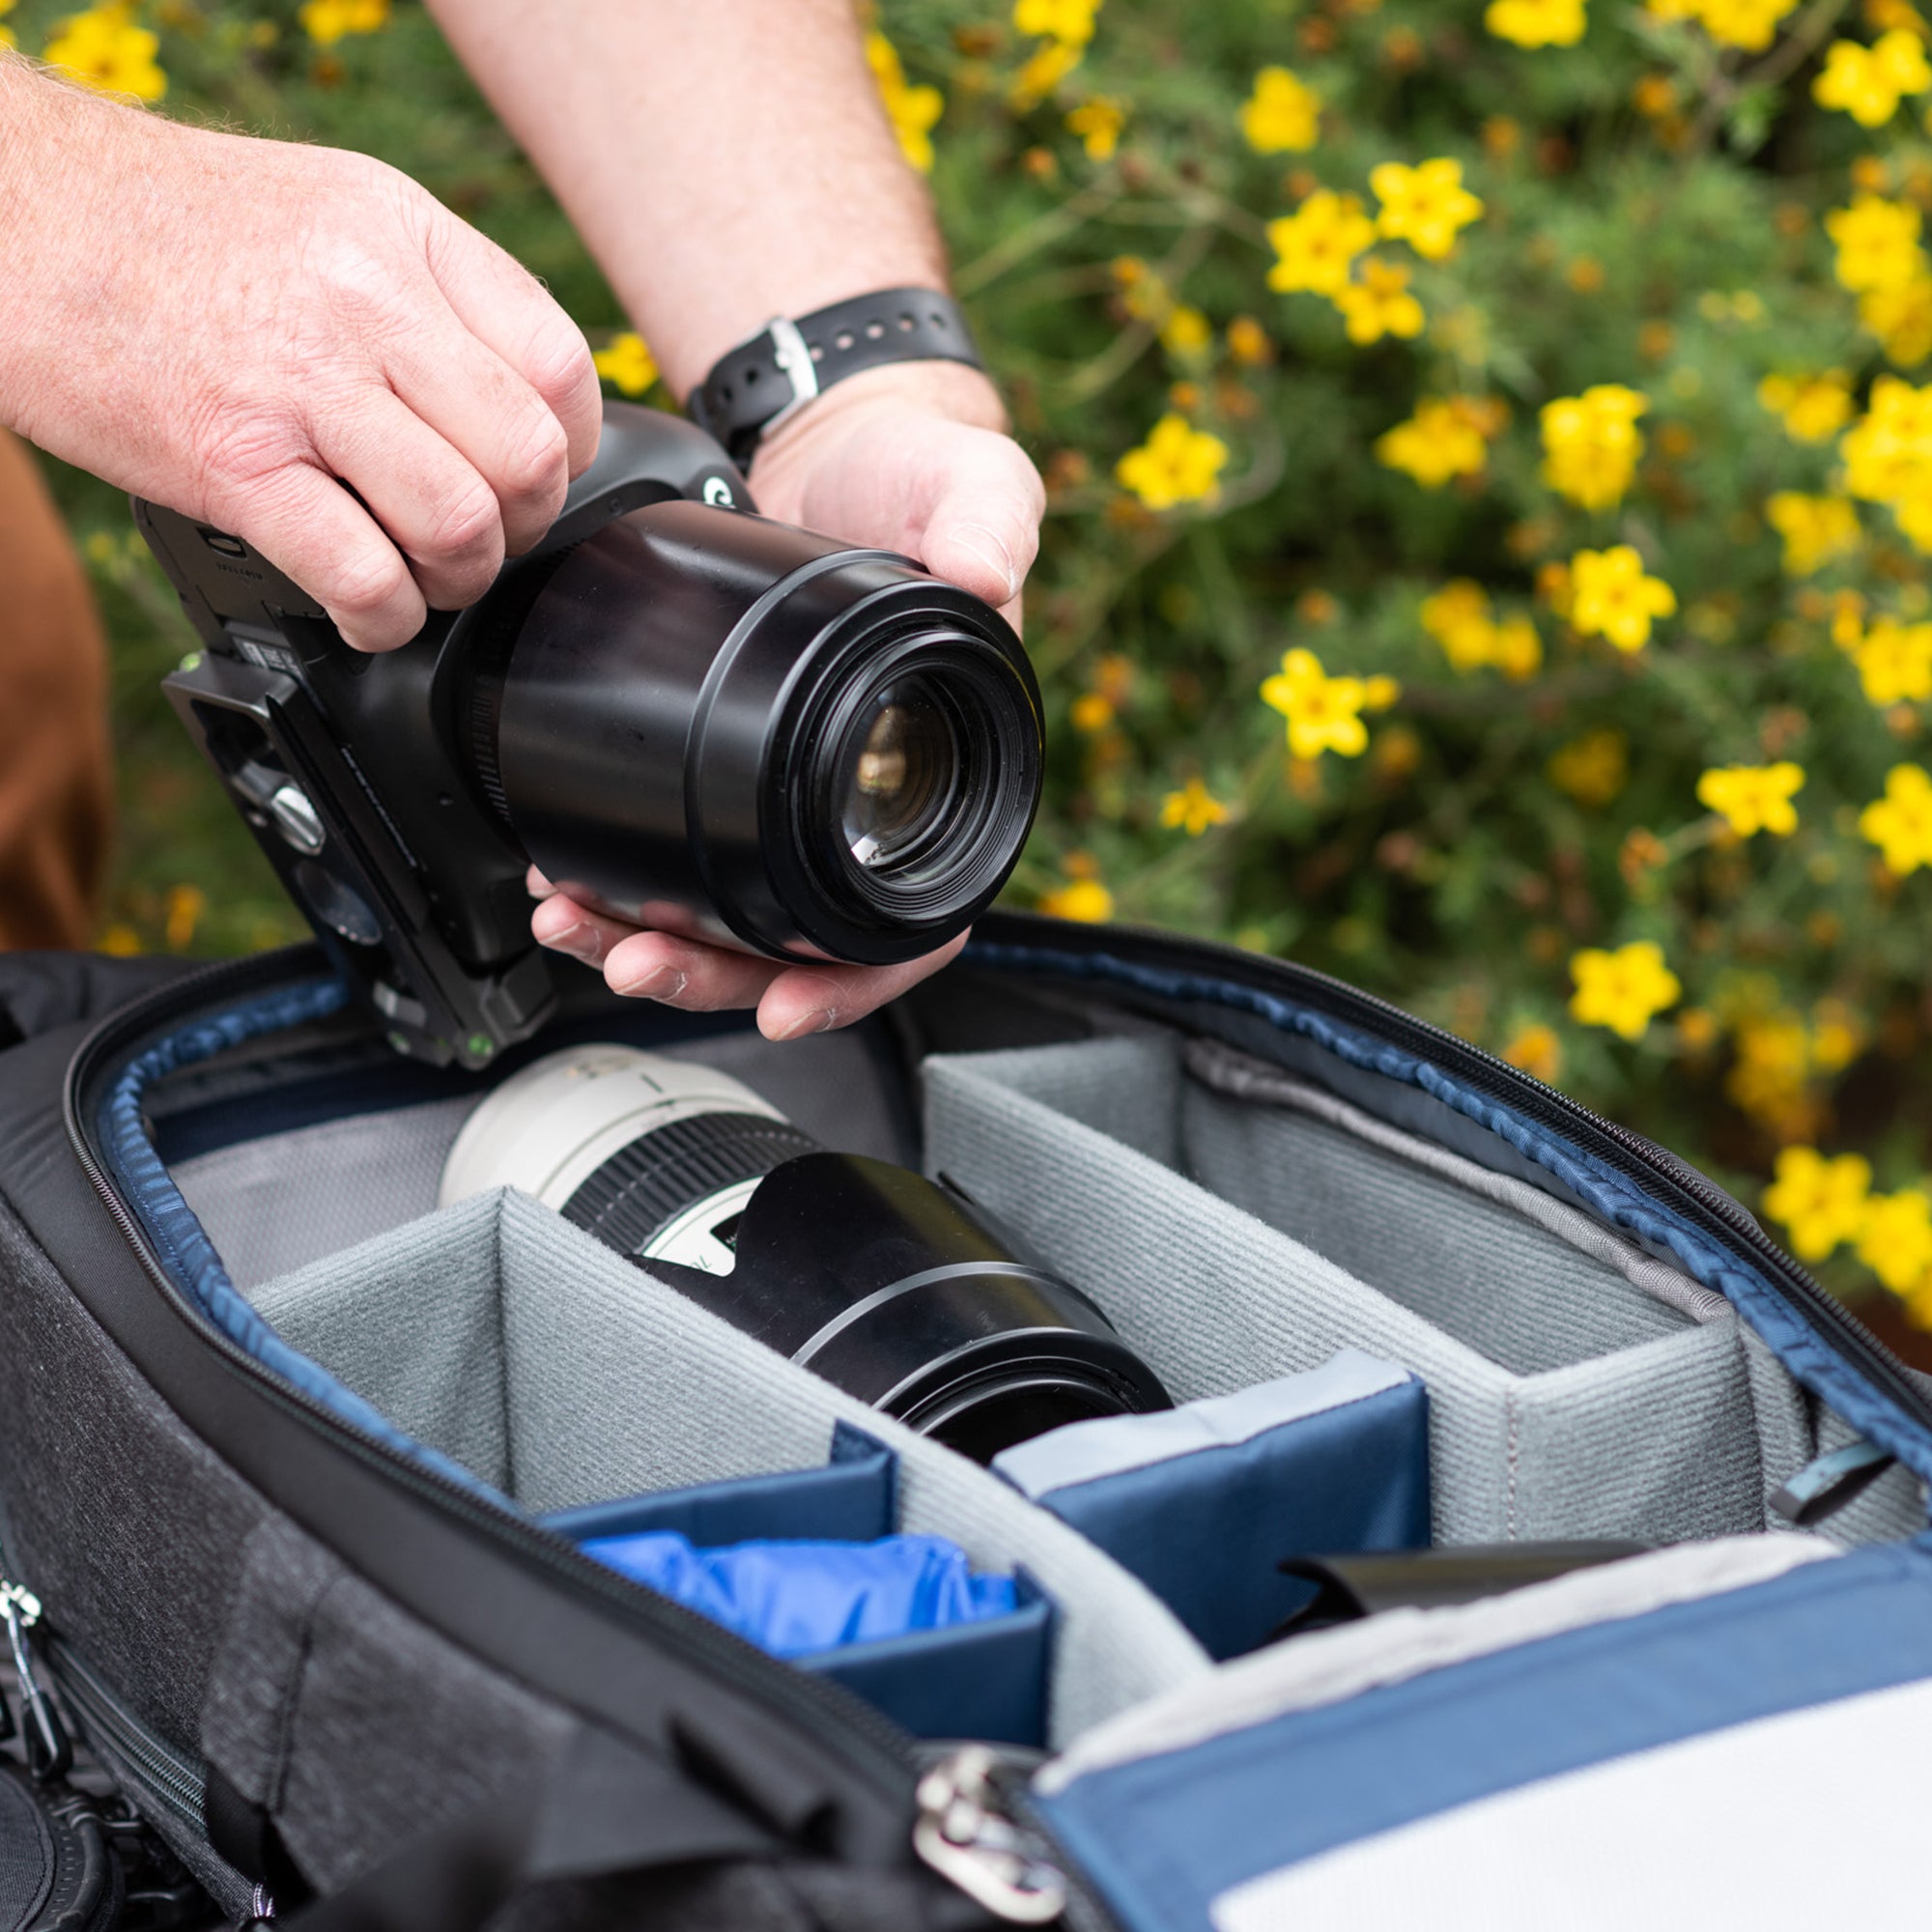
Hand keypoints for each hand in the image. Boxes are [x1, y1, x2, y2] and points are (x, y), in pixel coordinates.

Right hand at [0, 62, 601, 650]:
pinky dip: (383, 616)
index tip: (535, 477)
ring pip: (462, 523)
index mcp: (404, 235)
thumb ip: (432, 295)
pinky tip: (365, 606)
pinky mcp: (228, 461)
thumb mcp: (332, 213)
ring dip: (457, 580)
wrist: (13, 217)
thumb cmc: (167, 230)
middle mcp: (365, 302)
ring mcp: (297, 383)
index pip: (561, 366)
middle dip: (523, 526)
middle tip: (480, 536)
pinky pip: (360, 573)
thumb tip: (518, 398)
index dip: (570, 450)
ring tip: (421, 573)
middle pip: (528, 456)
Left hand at [530, 361, 1044, 1038]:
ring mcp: (798, 794)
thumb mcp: (976, 485)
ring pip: (734, 918)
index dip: (855, 981)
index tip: (783, 1004)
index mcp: (950, 780)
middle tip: (635, 959)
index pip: (917, 927)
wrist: (843, 444)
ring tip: (575, 922)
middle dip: (716, 972)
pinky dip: (627, 878)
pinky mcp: (735, 767)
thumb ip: (989, 522)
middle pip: (801, 945)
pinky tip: (568, 873)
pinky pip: (687, 854)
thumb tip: (988, 576)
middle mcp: (872, 806)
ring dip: (654, 939)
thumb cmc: (928, 478)